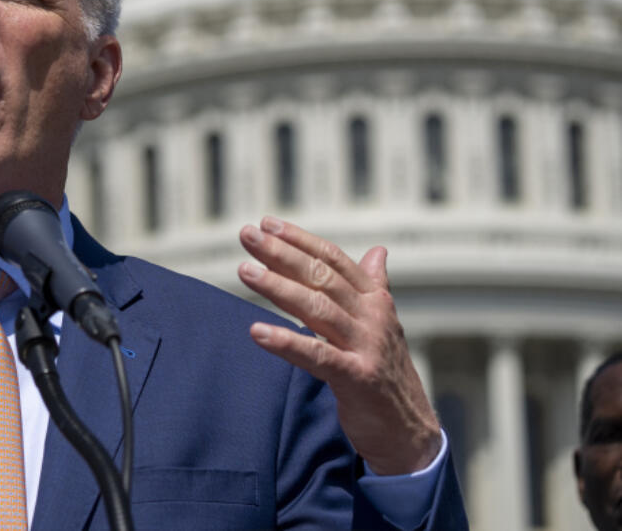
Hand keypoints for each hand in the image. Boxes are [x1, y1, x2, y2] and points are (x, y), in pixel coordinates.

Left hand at [237, 217, 439, 474]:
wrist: (409, 430)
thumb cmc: (385, 372)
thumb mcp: (381, 324)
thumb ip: (374, 285)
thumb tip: (378, 251)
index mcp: (375, 300)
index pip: (333, 259)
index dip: (300, 240)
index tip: (266, 223)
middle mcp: (372, 317)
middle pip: (321, 277)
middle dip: (282, 253)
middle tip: (247, 235)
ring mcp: (366, 346)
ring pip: (316, 308)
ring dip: (278, 288)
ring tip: (245, 271)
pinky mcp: (358, 378)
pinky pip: (316, 356)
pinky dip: (285, 342)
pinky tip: (256, 331)